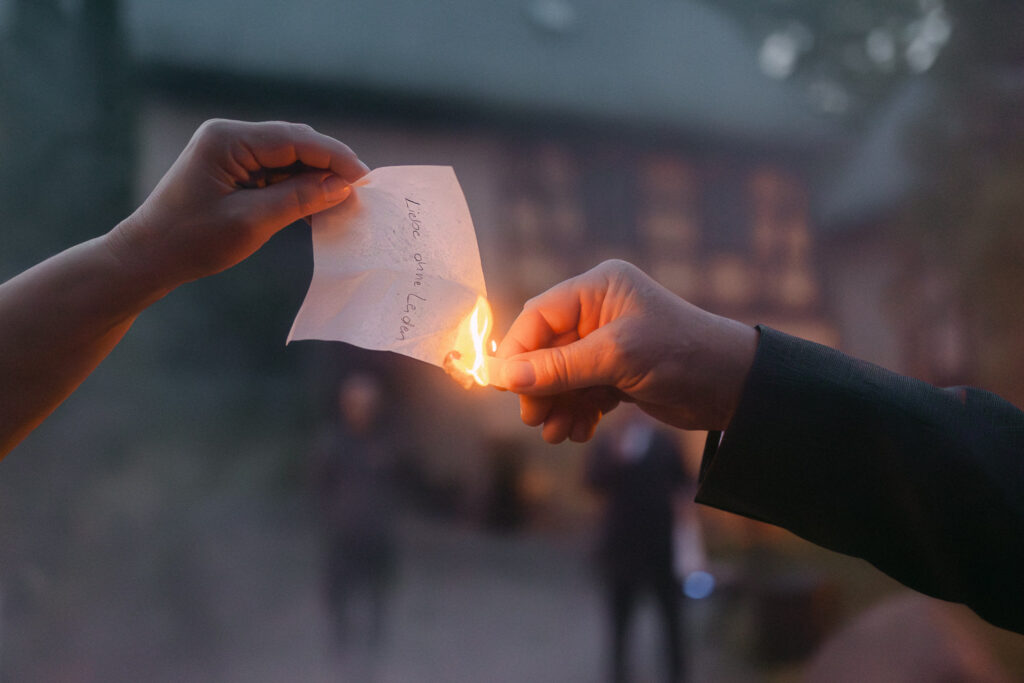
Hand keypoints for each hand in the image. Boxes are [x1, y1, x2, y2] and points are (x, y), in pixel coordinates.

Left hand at [104, 119, 368, 291]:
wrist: (147, 257)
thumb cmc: (192, 241)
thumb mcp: (252, 221)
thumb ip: (299, 199)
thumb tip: (342, 187)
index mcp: (228, 139)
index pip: (294, 140)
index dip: (334, 157)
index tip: (365, 179)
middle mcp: (229, 136)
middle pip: (294, 144)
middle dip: (329, 166)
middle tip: (361, 192)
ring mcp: (230, 152)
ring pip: (288, 159)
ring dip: (316, 179)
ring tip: (344, 202)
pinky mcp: (233, 171)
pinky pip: (275, 174)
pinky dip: (298, 189)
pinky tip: (318, 206)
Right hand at [494, 260, 757, 442]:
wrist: (735, 389)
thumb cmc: (682, 355)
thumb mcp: (616, 358)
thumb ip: (558, 367)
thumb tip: (503, 376)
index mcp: (598, 288)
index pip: (539, 316)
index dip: (517, 352)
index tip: (503, 387)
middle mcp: (599, 311)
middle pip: (545, 349)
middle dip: (538, 386)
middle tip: (534, 418)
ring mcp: (608, 343)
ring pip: (561, 375)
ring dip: (556, 405)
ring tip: (557, 434)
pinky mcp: (617, 372)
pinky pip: (581, 391)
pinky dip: (577, 412)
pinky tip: (579, 432)